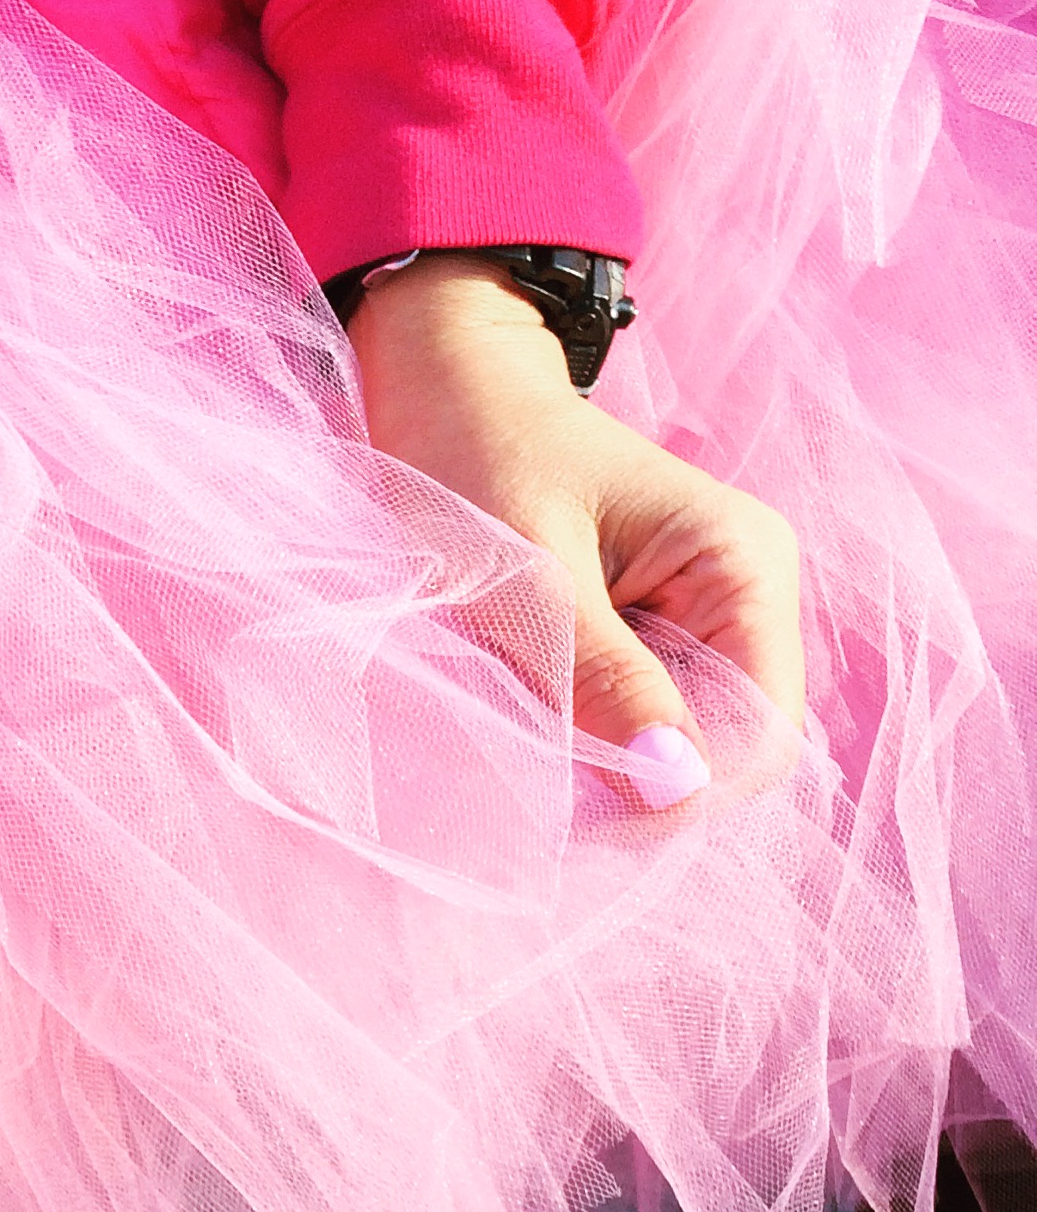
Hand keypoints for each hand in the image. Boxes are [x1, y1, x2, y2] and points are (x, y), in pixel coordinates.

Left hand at [348, 255, 802, 806]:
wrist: (447, 399)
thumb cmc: (481, 465)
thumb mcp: (530, 583)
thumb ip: (604, 682)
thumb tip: (674, 789)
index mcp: (742, 565)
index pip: (763, 734)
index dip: (686, 793)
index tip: (588, 812)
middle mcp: (747, 594)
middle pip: (731, 749)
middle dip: (648, 784)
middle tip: (545, 781)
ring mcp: (707, 615)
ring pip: (685, 744)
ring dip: (615, 764)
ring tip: (534, 735)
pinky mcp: (659, 633)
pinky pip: (647, 719)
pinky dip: (595, 737)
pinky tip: (542, 717)